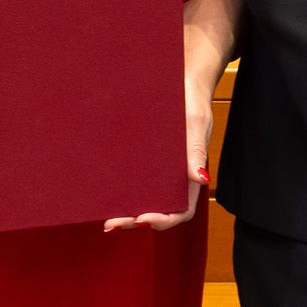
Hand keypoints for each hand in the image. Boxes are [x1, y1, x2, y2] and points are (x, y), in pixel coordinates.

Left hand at [110, 67, 216, 232]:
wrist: (179, 82)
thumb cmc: (191, 101)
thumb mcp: (194, 122)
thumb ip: (196, 150)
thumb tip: (201, 178)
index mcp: (192, 175)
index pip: (181, 210)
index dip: (163, 220)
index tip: (143, 219)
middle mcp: (175, 178)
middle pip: (159, 211)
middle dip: (136, 222)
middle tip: (112, 224)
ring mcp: (159, 172)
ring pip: (145, 201)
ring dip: (127, 213)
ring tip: (107, 221)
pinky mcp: (146, 161)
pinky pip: (135, 183)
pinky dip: (122, 194)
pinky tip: (105, 196)